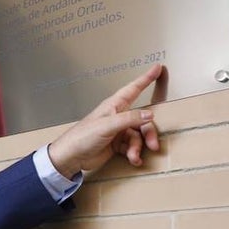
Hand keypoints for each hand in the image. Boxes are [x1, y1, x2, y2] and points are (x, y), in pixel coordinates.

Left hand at [47, 64, 163, 178]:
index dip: (146, 78)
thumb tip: (149, 115)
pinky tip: (133, 160)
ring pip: (138, 136)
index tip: (157, 68)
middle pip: (142, 120)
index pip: (134, 89)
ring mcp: (117, 131)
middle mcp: (118, 117)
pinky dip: (134, 154)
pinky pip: (132, 147)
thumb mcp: (107, 126)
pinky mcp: (116, 144)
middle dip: (148, 133)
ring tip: (135, 157)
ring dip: (139, 147)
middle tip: (153, 145)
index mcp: (114, 106)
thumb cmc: (83, 136)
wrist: (71, 156)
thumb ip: (129, 119)